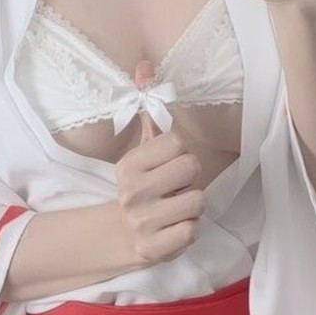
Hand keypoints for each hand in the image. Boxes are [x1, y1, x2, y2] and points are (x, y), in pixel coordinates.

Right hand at [113, 60, 204, 264]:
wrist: (118, 236)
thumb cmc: (139, 187)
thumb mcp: (140, 152)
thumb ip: (148, 111)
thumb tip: (145, 66)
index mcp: (129, 164)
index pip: (178, 143)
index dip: (181, 154)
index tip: (168, 165)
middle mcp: (133, 191)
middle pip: (192, 168)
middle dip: (190, 179)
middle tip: (174, 188)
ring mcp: (143, 221)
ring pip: (197, 201)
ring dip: (192, 207)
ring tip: (174, 209)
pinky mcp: (154, 248)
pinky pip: (193, 231)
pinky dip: (188, 230)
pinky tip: (172, 229)